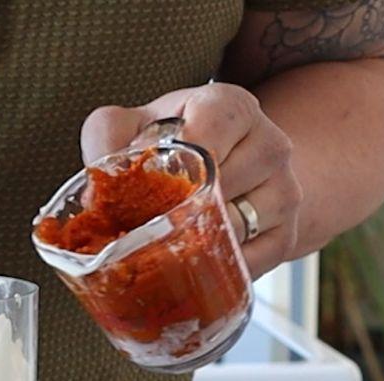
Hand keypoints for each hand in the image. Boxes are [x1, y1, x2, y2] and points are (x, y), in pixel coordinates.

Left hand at [81, 83, 301, 276]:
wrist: (229, 172)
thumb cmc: (172, 147)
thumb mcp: (134, 127)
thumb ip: (108, 138)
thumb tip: (96, 189)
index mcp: (231, 107)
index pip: (214, 125)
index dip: (178, 155)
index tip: (152, 178)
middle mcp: (269, 144)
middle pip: (224, 182)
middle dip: (178, 207)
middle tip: (144, 222)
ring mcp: (285, 191)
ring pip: (237, 226)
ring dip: (194, 240)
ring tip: (164, 242)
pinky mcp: (287, 235)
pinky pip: (251, 262)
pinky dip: (215, 270)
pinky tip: (189, 264)